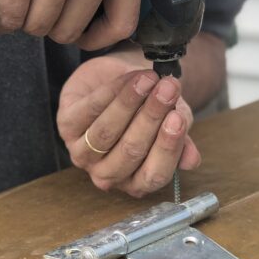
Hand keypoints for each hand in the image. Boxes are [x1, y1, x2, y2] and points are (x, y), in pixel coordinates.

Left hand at [57, 56, 201, 197]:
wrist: (127, 81)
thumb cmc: (149, 108)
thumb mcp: (172, 122)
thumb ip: (181, 140)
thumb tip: (192, 160)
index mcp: (136, 181)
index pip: (154, 174)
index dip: (167, 147)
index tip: (178, 118)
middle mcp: (107, 174)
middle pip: (129, 151)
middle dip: (150, 117)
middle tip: (168, 89)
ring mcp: (82, 154)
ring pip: (106, 133)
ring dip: (129, 103)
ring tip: (149, 79)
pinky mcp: (65, 126)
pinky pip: (89, 110)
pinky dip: (112, 91)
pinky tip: (130, 76)